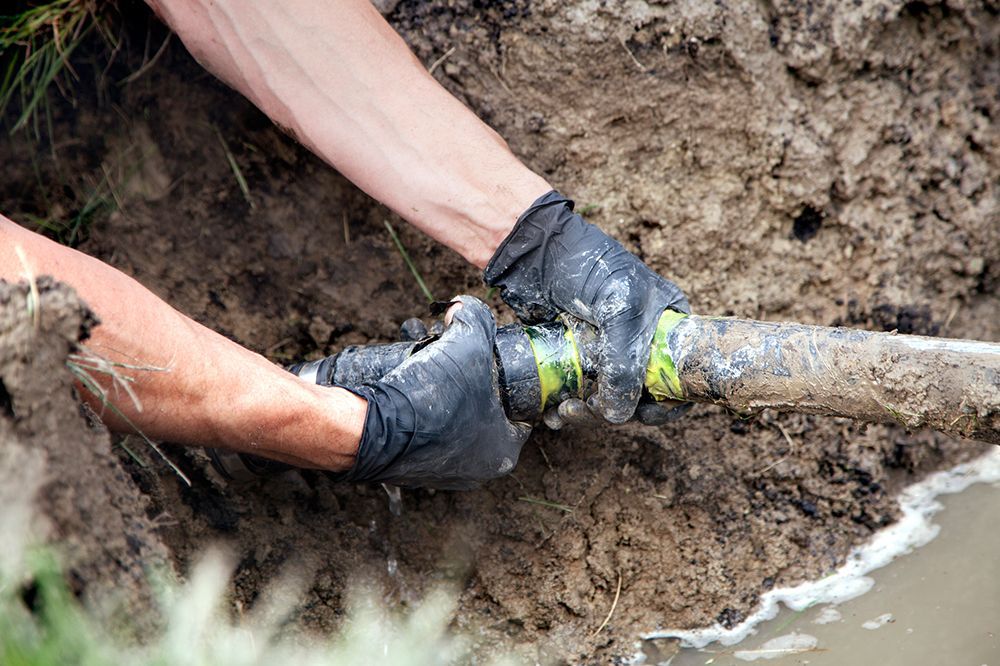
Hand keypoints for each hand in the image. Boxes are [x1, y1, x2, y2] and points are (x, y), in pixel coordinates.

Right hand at [336, 295, 530, 488]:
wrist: (371, 429)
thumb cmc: (430, 397)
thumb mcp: (467, 343)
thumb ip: (476, 319)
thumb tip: (464, 307)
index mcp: (503, 450)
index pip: (518, 413)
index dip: (506, 383)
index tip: (491, 365)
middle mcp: (477, 470)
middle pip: (483, 415)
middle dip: (470, 386)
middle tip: (455, 364)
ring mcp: (442, 474)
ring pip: (453, 424)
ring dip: (444, 399)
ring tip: (430, 372)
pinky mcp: (411, 470)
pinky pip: (425, 435)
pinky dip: (420, 415)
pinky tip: (411, 393)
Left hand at [484, 191, 689, 423]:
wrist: (535, 251)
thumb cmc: (588, 266)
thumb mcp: (620, 310)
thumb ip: (624, 362)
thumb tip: (618, 414)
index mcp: (667, 326)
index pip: (681, 376)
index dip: (667, 403)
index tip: (644, 414)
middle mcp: (641, 343)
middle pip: (641, 396)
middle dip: (616, 410)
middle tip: (589, 410)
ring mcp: (607, 352)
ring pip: (607, 400)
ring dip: (587, 414)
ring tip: (563, 412)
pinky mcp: (575, 359)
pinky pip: (579, 395)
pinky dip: (568, 409)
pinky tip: (552, 412)